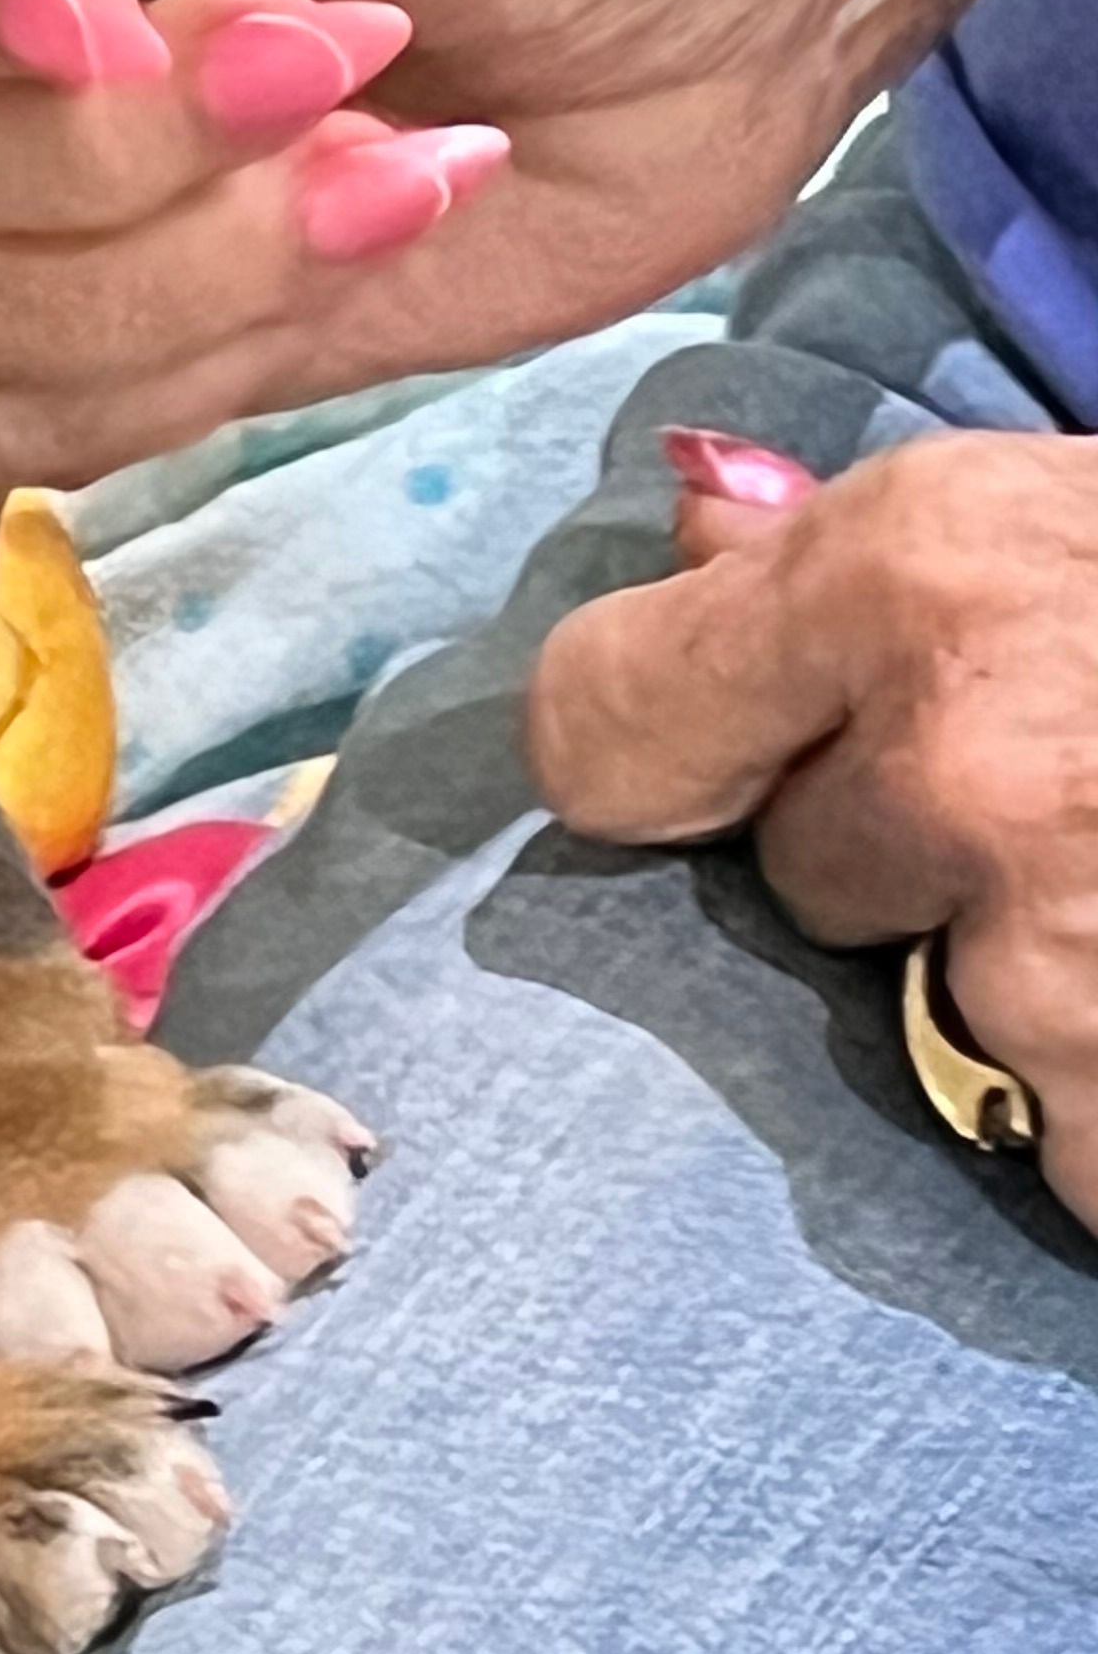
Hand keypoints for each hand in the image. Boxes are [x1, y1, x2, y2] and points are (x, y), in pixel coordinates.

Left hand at [529, 431, 1097, 1227]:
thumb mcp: (1061, 512)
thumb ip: (858, 548)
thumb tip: (685, 523)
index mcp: (913, 571)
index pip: (601, 721)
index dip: (668, 749)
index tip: (726, 766)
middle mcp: (954, 758)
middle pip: (797, 871)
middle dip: (911, 857)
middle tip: (1063, 790)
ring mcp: (1050, 951)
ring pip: (939, 1008)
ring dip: (1034, 982)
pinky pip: (1068, 1141)